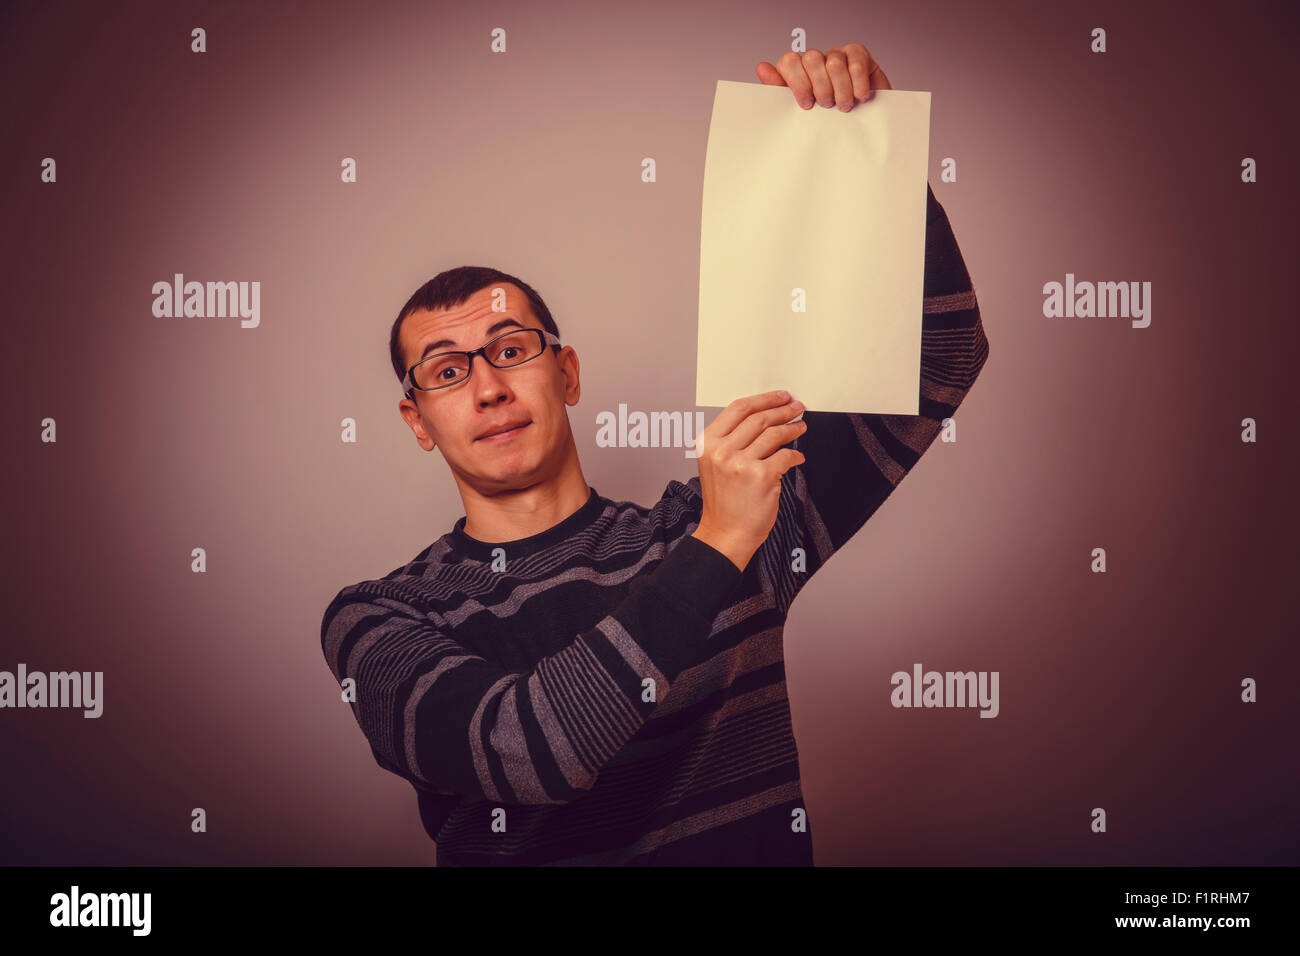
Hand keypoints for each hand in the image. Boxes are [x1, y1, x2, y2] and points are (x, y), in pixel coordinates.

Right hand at [691, 390, 806, 572]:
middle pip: (758, 418)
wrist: (725, 534)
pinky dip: (795, 456)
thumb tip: (767, 418)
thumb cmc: (724, 501)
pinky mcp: (761, 477)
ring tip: (801, 428)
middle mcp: (721, 451)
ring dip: (792, 429)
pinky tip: (798, 457)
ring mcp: (740, 464)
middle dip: (782, 410)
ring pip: (774, 434)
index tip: (781, 396)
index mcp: (708, 443)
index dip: (764, 399)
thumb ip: (733, 440)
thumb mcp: (716, 464)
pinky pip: (785, 456)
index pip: (738, 408)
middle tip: (797, 409)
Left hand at [755, 42, 891, 110]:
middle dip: (820, 88)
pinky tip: (860, 96)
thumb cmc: (828, 121)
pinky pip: (855, 64)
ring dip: (841, 91)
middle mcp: (815, 60)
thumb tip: (762, 67)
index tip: (807, 104)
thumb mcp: (800, 112)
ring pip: (834, 64)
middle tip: (827, 105)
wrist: (861, 128)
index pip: (789, 62)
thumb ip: (780, 91)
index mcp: (797, 72)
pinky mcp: (857, 54)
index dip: (798, 83)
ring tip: (844, 106)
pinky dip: (858, 85)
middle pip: (811, 59)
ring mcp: (836, 54)